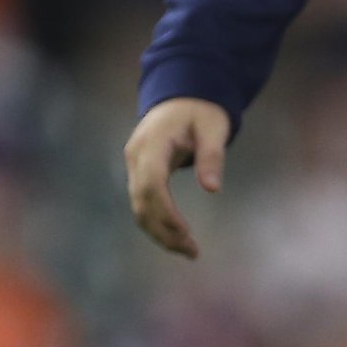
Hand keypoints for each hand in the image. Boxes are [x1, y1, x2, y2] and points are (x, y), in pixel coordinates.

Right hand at [123, 97, 231, 258]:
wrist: (181, 95)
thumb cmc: (200, 111)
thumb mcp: (213, 127)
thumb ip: (211, 155)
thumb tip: (211, 188)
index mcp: (153, 142)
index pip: (152, 183)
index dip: (165, 211)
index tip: (186, 232)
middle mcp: (136, 155)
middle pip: (141, 201)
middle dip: (164, 230)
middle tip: (193, 251)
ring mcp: (134, 164)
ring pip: (139, 207)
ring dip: (159, 232)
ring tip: (188, 250)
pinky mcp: (138, 172)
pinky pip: (142, 202)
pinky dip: (157, 223)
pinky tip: (176, 236)